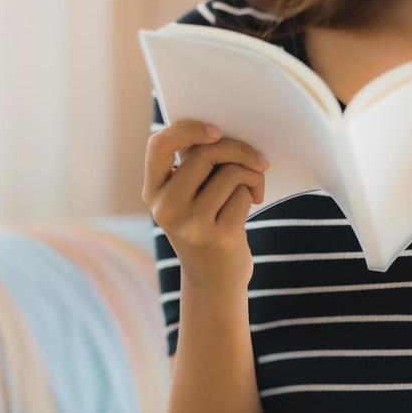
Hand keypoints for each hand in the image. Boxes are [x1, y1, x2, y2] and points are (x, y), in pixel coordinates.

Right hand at [143, 119, 269, 290]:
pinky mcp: (217, 236)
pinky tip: (252, 206)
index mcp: (153, 192)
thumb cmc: (206, 226)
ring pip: (230, 172)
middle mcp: (165, 208)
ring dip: (251, 175)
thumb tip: (224, 130)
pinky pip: (243, 193)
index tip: (216, 131)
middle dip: (239, 150)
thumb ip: (194, 165)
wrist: (214, 283)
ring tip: (253, 188)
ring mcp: (190, 224)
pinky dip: (253, 193)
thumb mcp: (189, 198)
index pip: (159, 145)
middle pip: (206, 153)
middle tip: (258, 160)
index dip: (188, 130)